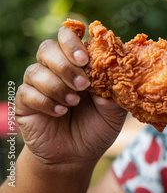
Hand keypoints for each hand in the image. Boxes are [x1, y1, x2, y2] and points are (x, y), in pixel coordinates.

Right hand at [15, 25, 126, 165]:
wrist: (78, 156)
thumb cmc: (98, 127)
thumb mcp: (115, 110)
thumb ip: (114, 90)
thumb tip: (109, 73)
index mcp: (78, 63)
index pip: (68, 37)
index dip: (73, 43)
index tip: (86, 59)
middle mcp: (55, 69)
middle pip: (47, 48)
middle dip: (65, 65)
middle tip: (83, 84)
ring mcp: (39, 84)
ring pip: (35, 70)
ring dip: (57, 85)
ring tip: (74, 102)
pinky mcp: (26, 102)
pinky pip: (27, 92)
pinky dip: (46, 101)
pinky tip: (60, 112)